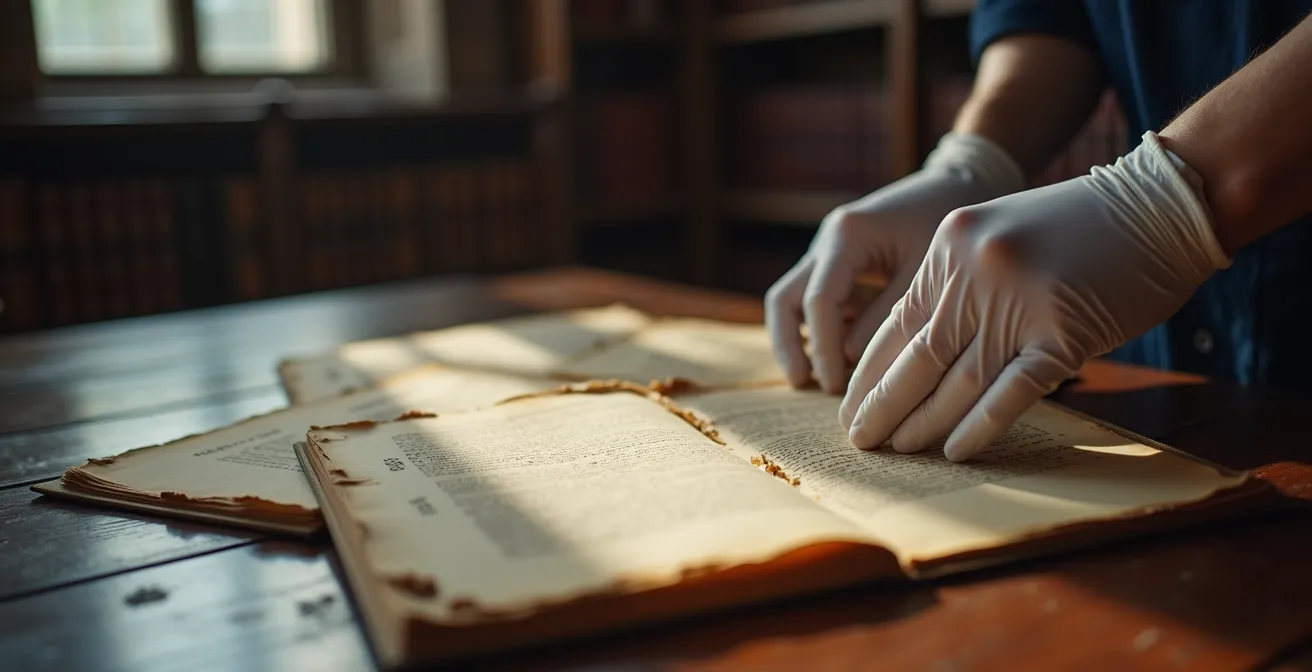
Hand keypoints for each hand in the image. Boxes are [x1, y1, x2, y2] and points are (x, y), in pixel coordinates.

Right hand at [766, 133, 1026, 393]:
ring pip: (794, 301)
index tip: (834, 385)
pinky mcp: (842, 263)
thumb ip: (886, 317)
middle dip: (789, 344)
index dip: (821, 348)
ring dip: (803, 339)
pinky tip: (849, 361)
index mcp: (847, 236)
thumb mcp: (923, 274)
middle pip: (784, 299)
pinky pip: (821, 301)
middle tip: (804, 383)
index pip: (818, 300)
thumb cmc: (950, 220)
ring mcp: (830, 252)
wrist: (962, 180)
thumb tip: (849, 359)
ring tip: (824, 380)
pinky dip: (828, 330)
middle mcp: (828, 242)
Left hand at [841, 131, 1230, 460]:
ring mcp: (1018, 302)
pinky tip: (954, 451)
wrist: (1159, 205)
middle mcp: (974, 271)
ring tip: (900, 451)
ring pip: (958, 380)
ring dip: (924, 423)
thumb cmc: (1078, 225)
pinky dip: (979, 427)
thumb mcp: (997, 234)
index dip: (871, 372)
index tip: (851, 404)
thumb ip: (957, 285)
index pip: (897, 323)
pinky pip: (1010, 392)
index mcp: (949, 246)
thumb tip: (916, 354)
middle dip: (883, 405)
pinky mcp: (1063, 333)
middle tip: (860, 440)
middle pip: (917, 357)